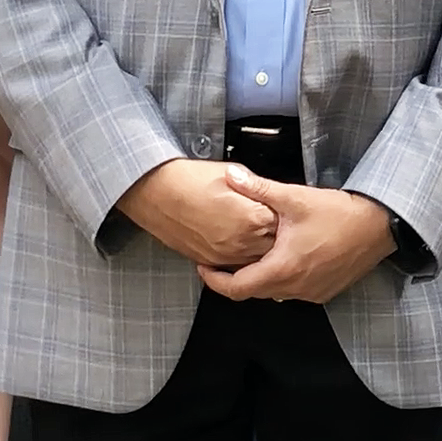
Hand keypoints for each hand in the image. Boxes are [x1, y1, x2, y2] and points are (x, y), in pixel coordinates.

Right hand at [119, 159, 277, 268]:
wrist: (157, 192)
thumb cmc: (189, 180)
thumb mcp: (233, 174)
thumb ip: (255, 188)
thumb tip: (265, 194)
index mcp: (254, 218)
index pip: (284, 223)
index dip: (284, 214)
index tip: (283, 209)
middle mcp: (243, 242)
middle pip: (275, 246)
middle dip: (278, 236)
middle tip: (274, 224)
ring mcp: (226, 255)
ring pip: (257, 261)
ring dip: (261, 250)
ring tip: (256, 233)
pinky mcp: (211, 260)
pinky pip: (235, 266)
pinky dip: (242, 257)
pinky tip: (240, 243)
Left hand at [196, 175, 395, 304]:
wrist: (379, 226)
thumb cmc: (340, 213)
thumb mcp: (294, 198)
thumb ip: (258, 189)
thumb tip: (231, 176)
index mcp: (282, 268)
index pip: (236, 288)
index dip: (215, 281)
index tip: (204, 268)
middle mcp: (295, 287)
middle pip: (253, 292)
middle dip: (235, 277)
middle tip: (223, 259)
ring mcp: (311, 293)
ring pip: (273, 292)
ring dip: (259, 278)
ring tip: (251, 255)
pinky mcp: (324, 292)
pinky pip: (294, 291)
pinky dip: (282, 279)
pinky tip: (282, 258)